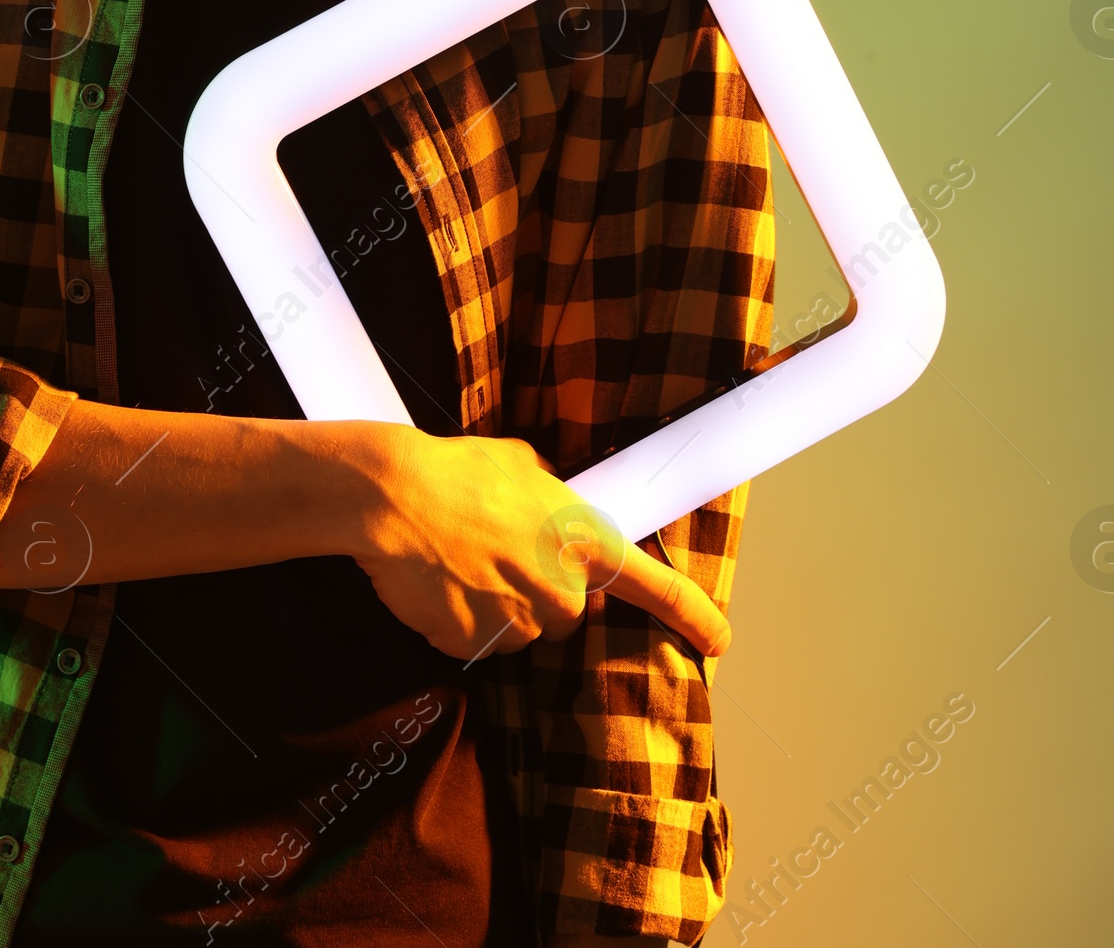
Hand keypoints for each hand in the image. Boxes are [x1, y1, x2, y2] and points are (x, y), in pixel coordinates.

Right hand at [345, 429, 731, 661]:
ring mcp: (519, 627)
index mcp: (584, 544)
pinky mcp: (474, 648)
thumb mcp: (521, 464)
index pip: (657, 588)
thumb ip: (550, 496)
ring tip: (459, 558)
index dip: (694, 617)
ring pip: (518, 629)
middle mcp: (563, 595)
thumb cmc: (459, 471)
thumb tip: (544, 500)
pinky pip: (475, 640)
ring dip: (496, 605)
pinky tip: (438, 580)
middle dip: (539, 590)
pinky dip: (459, 618)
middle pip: (567, 612)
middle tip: (497, 550)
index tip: (719, 640)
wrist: (394, 497)